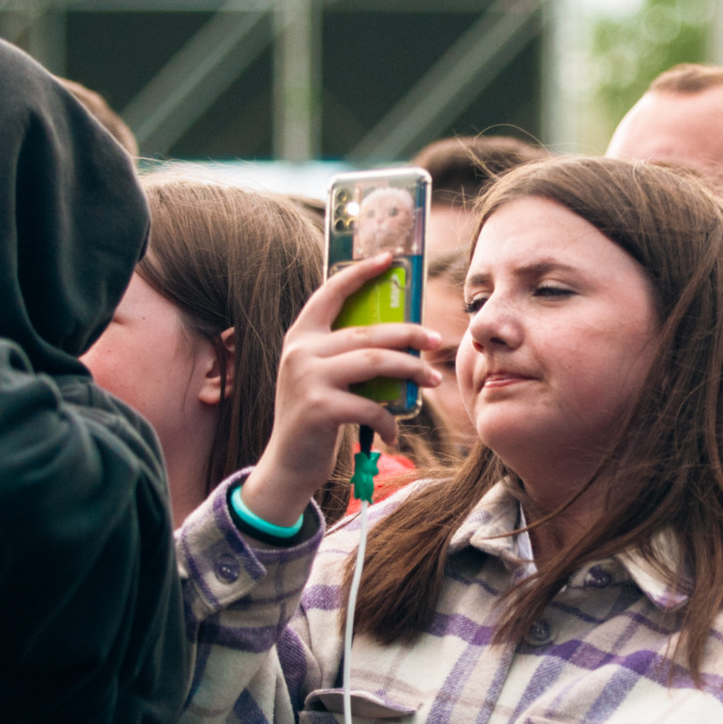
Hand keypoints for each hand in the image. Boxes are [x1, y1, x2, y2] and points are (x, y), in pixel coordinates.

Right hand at [239, 256, 440, 528]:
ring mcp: (308, 379)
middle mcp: (300, 352)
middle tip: (435, 339)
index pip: (330, 293)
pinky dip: (389, 419)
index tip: (389, 259)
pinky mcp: (319, 409)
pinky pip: (370, 406)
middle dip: (407, 333)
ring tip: (431, 379)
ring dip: (410, 369)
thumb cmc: (315, 418)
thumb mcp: (320, 377)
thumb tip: (398, 338)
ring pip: (374, 362)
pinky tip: (395, 430)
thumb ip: (343, 354)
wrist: (287, 465)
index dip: (359, 273)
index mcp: (300, 337)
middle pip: (367, 331)